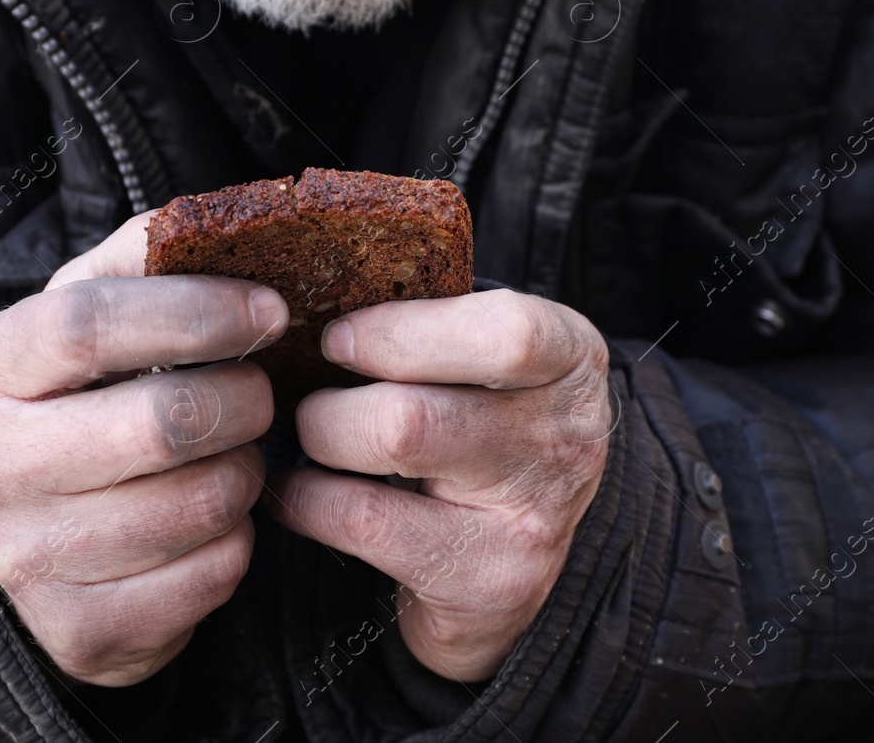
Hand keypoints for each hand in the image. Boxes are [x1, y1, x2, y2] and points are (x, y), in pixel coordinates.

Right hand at [0, 211, 287, 685]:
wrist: (25, 534)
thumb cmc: (76, 400)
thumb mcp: (85, 314)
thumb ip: (140, 259)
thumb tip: (214, 224)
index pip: (90, 325)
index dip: (196, 313)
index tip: (268, 311)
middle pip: (161, 421)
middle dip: (245, 401)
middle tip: (261, 394)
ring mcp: (26, 560)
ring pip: (200, 503)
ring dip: (247, 472)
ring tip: (234, 455)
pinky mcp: (80, 630)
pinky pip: (211, 575)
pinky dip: (239, 542)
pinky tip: (214, 519)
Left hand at [265, 289, 612, 680]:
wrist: (516, 558)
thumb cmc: (479, 426)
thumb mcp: (484, 361)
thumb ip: (429, 320)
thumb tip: (305, 288)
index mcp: (570, 356)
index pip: (506, 333)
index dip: (400, 331)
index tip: (338, 338)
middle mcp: (566, 437)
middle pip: (414, 409)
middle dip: (333, 402)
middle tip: (311, 402)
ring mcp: (534, 518)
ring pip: (390, 456)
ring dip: (319, 445)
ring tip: (311, 441)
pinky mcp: (492, 584)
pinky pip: (365, 526)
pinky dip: (307, 503)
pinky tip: (303, 494)